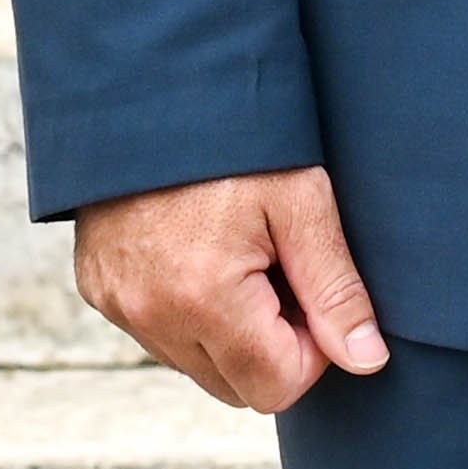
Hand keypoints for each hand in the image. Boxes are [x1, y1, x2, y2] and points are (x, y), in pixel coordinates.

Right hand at [74, 163, 390, 410]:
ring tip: (242, 252)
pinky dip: (188, 311)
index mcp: (204, 297)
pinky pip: (158, 334)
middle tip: (283, 268)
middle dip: (273, 344)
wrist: (151, 81)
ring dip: (230, 331)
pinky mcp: (98, 289)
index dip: (314, 348)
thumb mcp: (302, 199)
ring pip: (196, 364)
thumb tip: (369, 361)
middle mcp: (150, 314)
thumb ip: (335, 288)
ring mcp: (118, 305)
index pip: (276, 386)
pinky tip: (201, 250)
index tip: (315, 290)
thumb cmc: (236, 136)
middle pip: (236, 386)